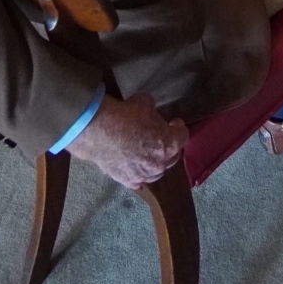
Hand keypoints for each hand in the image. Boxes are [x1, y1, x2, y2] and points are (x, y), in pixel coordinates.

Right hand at [68, 92, 187, 188]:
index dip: (178, 127)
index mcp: (168, 144)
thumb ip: (152, 110)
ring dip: (155, 162)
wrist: (98, 132)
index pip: (183, 136)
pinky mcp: (126, 181)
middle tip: (161, 137)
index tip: (173, 121)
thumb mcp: (145, 102)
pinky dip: (138, 175)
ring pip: (156, 172)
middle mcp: (159, 164)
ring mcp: (143, 175)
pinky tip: (136, 168)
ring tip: (148, 153)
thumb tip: (149, 111)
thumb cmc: (125, 115)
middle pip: (172, 157)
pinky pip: (138, 181)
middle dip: (169, 146)